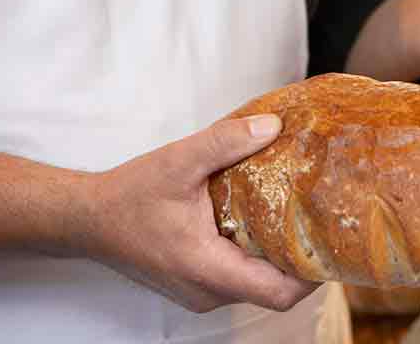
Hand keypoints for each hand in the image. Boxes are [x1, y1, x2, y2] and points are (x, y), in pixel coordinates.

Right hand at [85, 116, 318, 312]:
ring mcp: (201, 293)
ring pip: (257, 286)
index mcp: (207, 268)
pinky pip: (239, 280)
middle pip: (275, 291)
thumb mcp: (179, 161)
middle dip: (303, 262)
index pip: (279, 294)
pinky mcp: (196, 285)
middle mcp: (207, 291)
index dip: (313, 274)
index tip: (333, 241)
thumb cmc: (129, 195)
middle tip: (323, 222)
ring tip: (299, 219)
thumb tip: (274, 126)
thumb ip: (226, 142)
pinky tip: (263, 225)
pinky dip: (256, 258)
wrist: (86, 219)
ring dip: (278, 259)